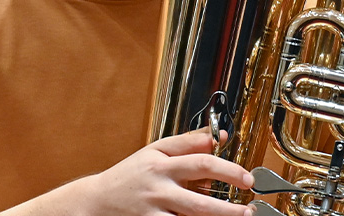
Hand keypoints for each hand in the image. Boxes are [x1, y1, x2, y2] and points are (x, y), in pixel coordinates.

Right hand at [67, 129, 253, 215]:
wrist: (95, 202)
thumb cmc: (129, 175)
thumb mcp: (155, 151)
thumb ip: (187, 142)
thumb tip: (218, 135)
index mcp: (162, 163)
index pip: (199, 162)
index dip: (227, 169)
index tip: (247, 177)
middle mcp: (158, 187)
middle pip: (198, 200)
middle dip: (227, 207)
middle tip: (248, 209)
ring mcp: (153, 210)